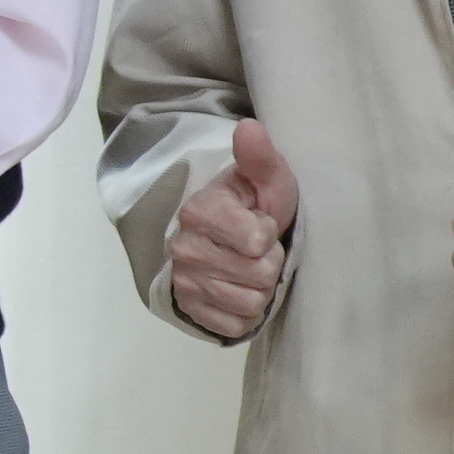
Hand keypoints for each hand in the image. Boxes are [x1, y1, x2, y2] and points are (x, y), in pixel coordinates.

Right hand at [168, 119, 297, 342]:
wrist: (230, 240)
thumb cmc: (256, 205)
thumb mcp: (267, 178)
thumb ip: (259, 157)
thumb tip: (249, 128)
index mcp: (199, 211)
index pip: (257, 240)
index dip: (269, 233)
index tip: (261, 222)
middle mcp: (184, 248)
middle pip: (258, 274)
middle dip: (269, 263)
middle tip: (259, 250)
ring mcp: (185, 283)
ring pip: (249, 303)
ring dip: (260, 289)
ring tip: (251, 270)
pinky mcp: (191, 311)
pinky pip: (236, 326)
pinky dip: (246, 313)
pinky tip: (240, 291)